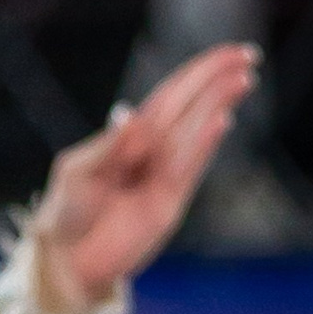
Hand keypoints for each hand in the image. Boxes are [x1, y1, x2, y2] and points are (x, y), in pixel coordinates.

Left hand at [33, 44, 257, 309]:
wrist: (66, 261)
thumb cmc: (65, 212)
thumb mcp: (77, 173)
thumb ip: (108, 148)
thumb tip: (131, 113)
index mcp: (126, 137)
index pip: (168, 96)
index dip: (196, 74)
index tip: (226, 53)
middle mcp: (149, 152)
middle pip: (188, 108)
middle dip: (216, 81)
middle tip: (247, 55)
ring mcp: (162, 176)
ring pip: (194, 133)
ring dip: (216, 106)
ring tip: (242, 80)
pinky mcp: (169, 203)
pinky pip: (190, 168)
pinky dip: (204, 145)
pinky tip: (221, 121)